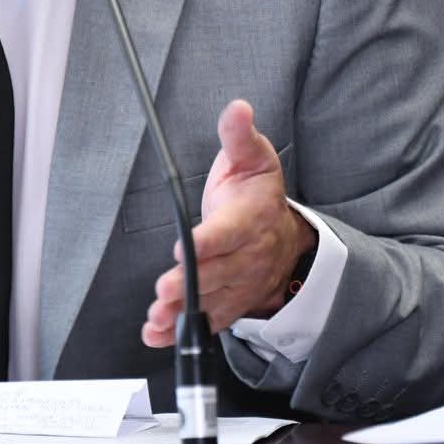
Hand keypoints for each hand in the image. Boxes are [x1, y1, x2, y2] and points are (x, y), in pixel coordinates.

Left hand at [141, 99, 311, 346]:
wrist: (286, 239)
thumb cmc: (259, 196)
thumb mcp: (254, 158)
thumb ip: (239, 136)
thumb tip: (238, 108)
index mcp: (250, 219)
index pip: (227, 233)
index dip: (207, 243)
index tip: (184, 249)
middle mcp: (246, 257)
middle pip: (216, 273)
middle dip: (189, 284)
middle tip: (163, 291)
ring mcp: (239, 284)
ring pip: (211, 302)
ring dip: (182, 313)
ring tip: (156, 319)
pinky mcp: (229, 303)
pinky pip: (209, 321)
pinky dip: (182, 332)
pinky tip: (157, 335)